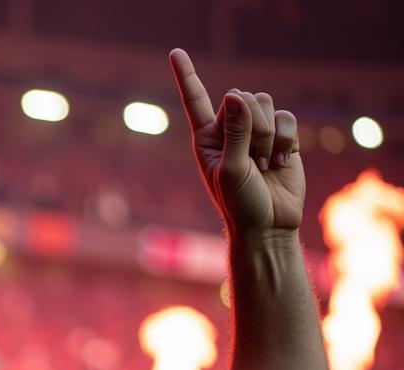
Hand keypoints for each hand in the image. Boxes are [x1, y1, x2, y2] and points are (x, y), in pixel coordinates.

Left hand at [170, 49, 302, 234]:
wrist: (268, 225)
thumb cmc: (241, 205)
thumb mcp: (231, 171)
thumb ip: (235, 133)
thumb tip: (238, 95)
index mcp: (207, 138)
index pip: (196, 100)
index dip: (186, 76)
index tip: (175, 52)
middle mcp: (230, 129)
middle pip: (242, 97)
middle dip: (251, 127)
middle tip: (252, 162)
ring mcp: (256, 131)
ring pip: (265, 104)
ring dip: (269, 136)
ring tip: (264, 165)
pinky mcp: (282, 136)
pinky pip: (287, 117)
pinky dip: (286, 139)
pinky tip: (281, 162)